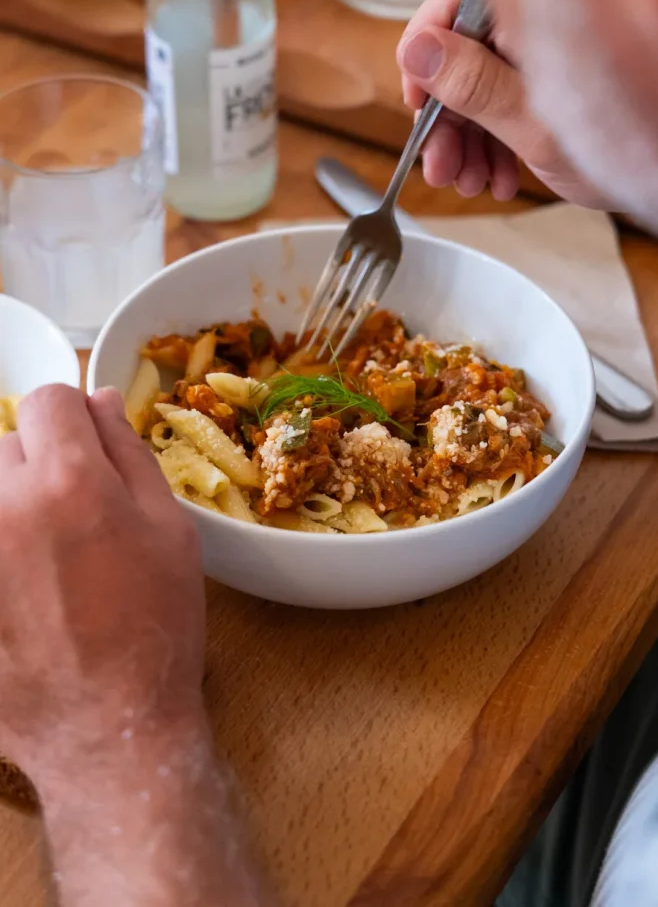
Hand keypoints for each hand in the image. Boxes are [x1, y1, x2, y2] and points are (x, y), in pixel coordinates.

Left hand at [0, 384, 204, 783]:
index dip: (75, 419)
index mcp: (68, 481)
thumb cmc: (154, 627)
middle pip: (9, 442)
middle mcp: (3, 505)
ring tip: (42, 560)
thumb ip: (130, 454)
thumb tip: (101, 400)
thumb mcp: (170, 531)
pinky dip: (3, 549)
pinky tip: (22, 589)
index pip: (49, 399)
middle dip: (42, 464)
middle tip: (74, 520)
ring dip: (11, 505)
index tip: (87, 451)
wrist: (106, 728)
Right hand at [397, 0, 613, 207]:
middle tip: (440, 165)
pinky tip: (496, 177)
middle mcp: (530, 31)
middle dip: (444, 119)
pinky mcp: (538, 90)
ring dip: (462, 143)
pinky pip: (495, 111)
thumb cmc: (623, 148)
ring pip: (471, 91)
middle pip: (456, 58)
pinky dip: (487, 147)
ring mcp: (533, 61)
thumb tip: (418, 51)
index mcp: (532, 17)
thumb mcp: (535, 123)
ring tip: (471, 182)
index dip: (423, 52)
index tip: (416, 102)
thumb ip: (475, 85)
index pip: (452, 5)